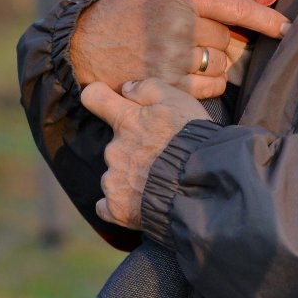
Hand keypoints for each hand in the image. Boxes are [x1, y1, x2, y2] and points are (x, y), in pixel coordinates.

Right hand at [71, 0, 286, 98]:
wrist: (85, 44)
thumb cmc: (126, 12)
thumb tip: (245, 2)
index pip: (237, 8)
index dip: (267, 20)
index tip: (288, 29)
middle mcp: (180, 26)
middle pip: (230, 41)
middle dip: (226, 44)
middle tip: (203, 43)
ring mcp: (175, 58)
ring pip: (223, 67)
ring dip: (217, 66)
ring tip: (189, 60)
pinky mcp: (169, 85)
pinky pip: (211, 89)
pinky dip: (209, 86)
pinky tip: (189, 77)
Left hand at [80, 79, 210, 228]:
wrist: (203, 186)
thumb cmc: (194, 140)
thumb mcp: (179, 101)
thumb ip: (149, 88)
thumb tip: (126, 88)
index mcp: (126, 121)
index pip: (94, 98)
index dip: (98, 98)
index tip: (104, 103)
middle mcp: (114, 149)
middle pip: (113, 145)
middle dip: (131, 150)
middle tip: (159, 158)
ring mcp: (113, 180)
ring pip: (114, 175)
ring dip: (130, 178)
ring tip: (158, 183)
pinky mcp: (117, 209)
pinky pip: (108, 206)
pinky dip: (121, 206)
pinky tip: (141, 205)